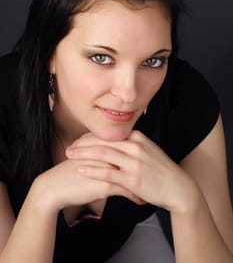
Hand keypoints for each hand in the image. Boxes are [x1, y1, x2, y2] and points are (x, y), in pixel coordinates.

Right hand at [35, 156, 142, 212]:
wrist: (54, 187)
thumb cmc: (69, 173)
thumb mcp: (86, 158)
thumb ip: (100, 154)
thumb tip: (113, 156)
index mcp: (101, 146)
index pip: (125, 147)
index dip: (137, 155)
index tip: (145, 161)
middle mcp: (106, 154)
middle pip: (132, 159)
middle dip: (144, 168)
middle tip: (153, 175)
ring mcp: (107, 168)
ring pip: (132, 175)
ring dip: (142, 184)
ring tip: (150, 190)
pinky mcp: (105, 184)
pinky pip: (126, 190)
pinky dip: (135, 196)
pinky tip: (141, 200)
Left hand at [66, 131, 197, 212]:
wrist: (178, 187)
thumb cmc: (161, 170)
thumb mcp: (148, 150)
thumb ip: (131, 145)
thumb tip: (115, 143)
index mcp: (138, 137)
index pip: (109, 134)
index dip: (90, 137)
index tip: (79, 141)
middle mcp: (135, 146)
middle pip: (103, 141)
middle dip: (83, 143)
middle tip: (69, 148)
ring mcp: (134, 162)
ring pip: (103, 154)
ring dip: (83, 154)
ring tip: (69, 155)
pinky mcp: (133, 179)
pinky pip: (108, 173)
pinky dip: (93, 170)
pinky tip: (81, 170)